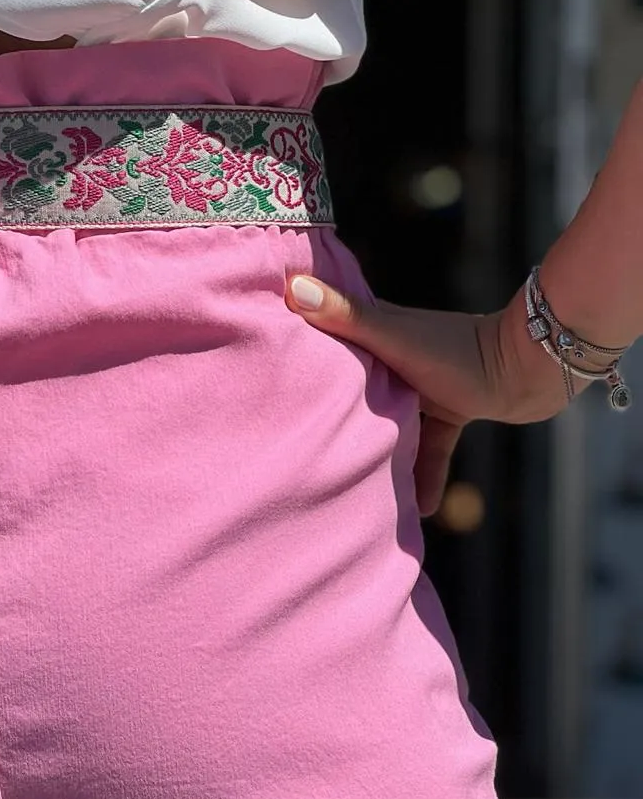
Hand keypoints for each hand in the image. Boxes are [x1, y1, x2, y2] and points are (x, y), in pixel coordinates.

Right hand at [283, 271, 584, 517]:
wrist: (530, 370)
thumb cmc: (458, 351)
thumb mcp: (393, 336)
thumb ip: (347, 317)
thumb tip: (291, 285)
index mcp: (376, 337)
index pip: (329, 345)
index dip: (301, 360)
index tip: (268, 380)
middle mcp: (396, 361)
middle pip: (355, 397)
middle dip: (334, 422)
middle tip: (304, 456)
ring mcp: (424, 389)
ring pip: (390, 429)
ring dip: (379, 459)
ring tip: (356, 497)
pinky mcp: (451, 412)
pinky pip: (430, 451)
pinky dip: (426, 478)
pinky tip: (421, 513)